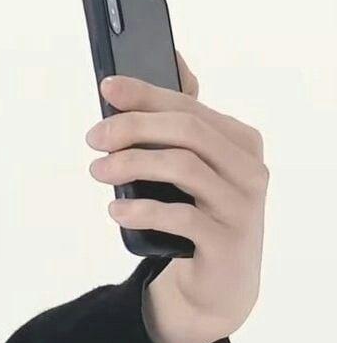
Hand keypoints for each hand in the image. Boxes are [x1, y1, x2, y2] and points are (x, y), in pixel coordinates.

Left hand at [87, 52, 267, 342]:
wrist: (218, 282)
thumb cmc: (197, 212)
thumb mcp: (191, 167)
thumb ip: (180, 122)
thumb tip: (173, 60)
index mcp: (240, 142)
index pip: (190, 108)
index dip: (146, 95)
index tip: (107, 87)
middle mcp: (249, 169)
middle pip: (187, 132)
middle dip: (133, 128)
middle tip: (93, 138)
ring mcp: (241, 206)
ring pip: (183, 168)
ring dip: (131, 165)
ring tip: (97, 172)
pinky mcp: (226, 242)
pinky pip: (180, 218)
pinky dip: (141, 210)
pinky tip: (115, 210)